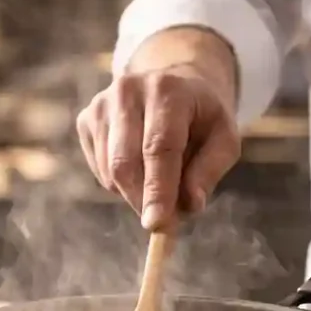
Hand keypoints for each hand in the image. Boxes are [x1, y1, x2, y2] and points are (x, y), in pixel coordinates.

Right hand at [76, 64, 239, 229]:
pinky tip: (140, 168)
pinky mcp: (86, 120)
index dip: (158, 189)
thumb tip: (190, 205)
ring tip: (159, 182)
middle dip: (142, 200)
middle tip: (162, 222)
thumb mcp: (224, 139)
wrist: (173, 86)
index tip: (157, 224)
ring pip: (110, 171)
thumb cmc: (202, 119)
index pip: (159, 147)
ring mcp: (101, 105)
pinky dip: (120, 184)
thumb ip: (210, 171)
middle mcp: (128, 91)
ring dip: (134, 193)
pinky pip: (99, 170)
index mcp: (168, 90)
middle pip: (125, 163)